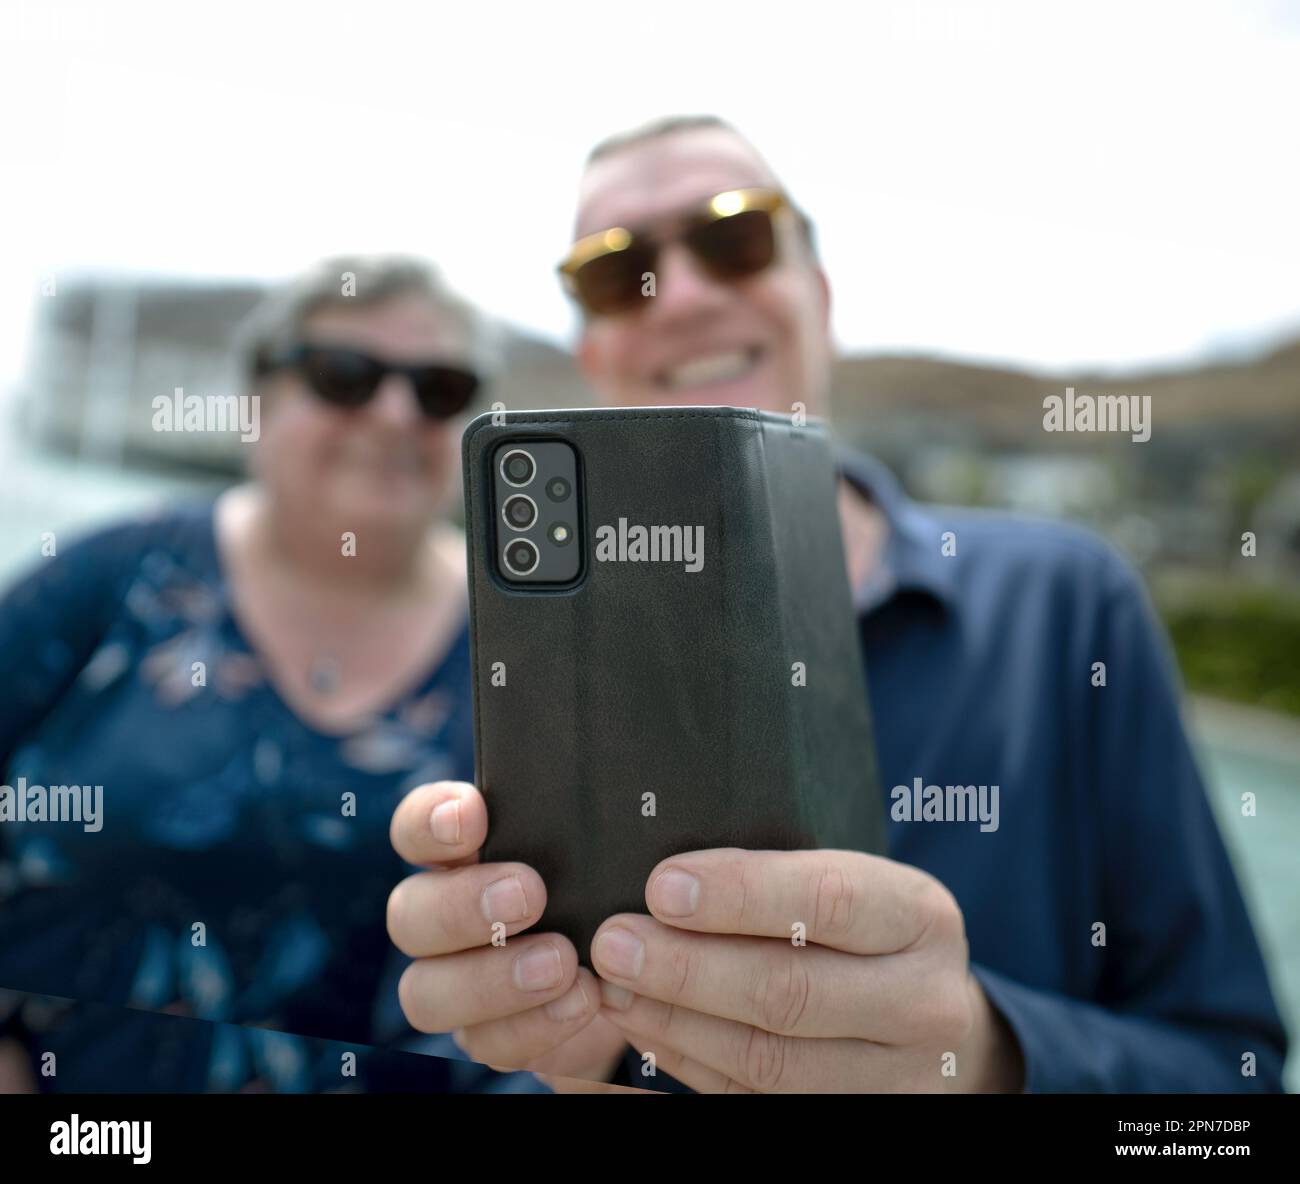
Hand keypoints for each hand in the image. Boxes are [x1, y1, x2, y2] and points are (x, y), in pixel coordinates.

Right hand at [387, 781, 628, 1086]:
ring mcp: (455, 981)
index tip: (472, 814)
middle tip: (529, 894)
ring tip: (561, 965)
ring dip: (490, 980)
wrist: (638, 962)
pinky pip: (487, 1043)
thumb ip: (582, 818)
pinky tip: (584, 1001)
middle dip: (462, 906)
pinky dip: (534, 1026)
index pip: (416, 828)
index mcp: (461, 855)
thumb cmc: (611, 880)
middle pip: (408, 914)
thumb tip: (608, 786)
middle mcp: (442, 916)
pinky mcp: (488, 1034)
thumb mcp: (603, 842)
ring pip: (426, 992)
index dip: (431, 820)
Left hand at [589, 848, 1023, 1092]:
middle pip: (791, 992)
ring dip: (676, 1022)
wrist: (931, 1014)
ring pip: (768, 1059)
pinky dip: (691, 1063)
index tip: (662, 886)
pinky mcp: (855, 1117)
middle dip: (688, 968)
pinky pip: (757, 1098)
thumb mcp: (856, 881)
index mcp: (920, 917)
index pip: (830, 900)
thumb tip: (669, 877)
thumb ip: (781, 875)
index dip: (741, 894)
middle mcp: (922, 1002)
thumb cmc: (870, 928)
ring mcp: (896, 1076)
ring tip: (615, 987)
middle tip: (614, 943)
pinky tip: (646, 1027)